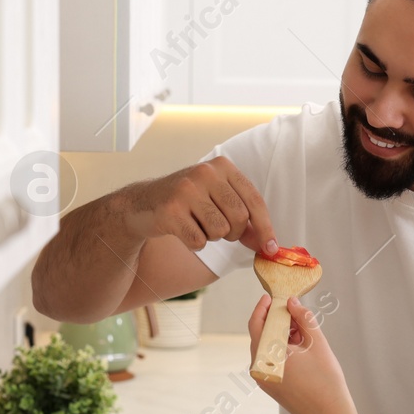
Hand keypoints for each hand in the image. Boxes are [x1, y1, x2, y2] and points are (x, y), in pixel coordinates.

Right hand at [120, 157, 277, 254]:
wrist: (143, 203)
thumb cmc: (188, 203)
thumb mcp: (217, 201)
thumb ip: (243, 219)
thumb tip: (266, 245)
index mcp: (222, 166)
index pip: (254, 200)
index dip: (265, 227)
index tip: (271, 248)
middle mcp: (205, 172)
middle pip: (239, 218)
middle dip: (232, 233)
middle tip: (217, 229)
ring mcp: (186, 190)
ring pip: (220, 231)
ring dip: (211, 237)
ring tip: (196, 224)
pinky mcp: (171, 210)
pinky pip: (199, 241)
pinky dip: (194, 243)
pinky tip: (183, 230)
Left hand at [247, 295, 353, 413]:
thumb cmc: (325, 379)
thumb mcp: (316, 342)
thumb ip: (303, 317)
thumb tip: (291, 302)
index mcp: (266, 356)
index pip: (256, 325)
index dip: (262, 308)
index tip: (270, 297)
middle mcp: (259, 368)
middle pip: (261, 336)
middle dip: (275, 322)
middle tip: (293, 313)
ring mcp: (263, 379)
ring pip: (266, 349)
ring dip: (280, 336)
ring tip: (302, 332)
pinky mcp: (270, 386)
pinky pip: (270, 361)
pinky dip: (281, 350)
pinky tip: (300, 348)